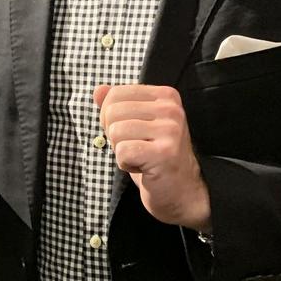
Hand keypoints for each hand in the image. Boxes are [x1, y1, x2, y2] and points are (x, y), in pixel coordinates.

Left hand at [94, 84, 209, 230]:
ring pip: (116, 132)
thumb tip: (98, 90)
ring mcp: (170, 130)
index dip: (110, 117)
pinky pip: (122, 152)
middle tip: (136, 148)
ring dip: (121, 151)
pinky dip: (125, 164)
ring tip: (141, 157)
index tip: (130, 133)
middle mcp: (171, 109)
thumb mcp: (137, 125)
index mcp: (165, 96)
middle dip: (115, 135)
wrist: (181, 190)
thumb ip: (118, 105)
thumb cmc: (156, 157)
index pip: (116, 93)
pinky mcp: (164, 153)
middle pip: (113, 112)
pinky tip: (143, 167)